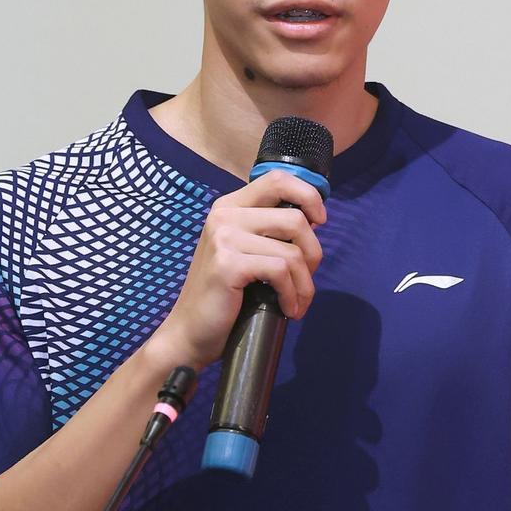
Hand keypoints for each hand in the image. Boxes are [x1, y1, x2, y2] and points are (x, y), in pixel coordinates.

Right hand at [146, 170, 326, 372]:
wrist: (190, 332)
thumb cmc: (225, 295)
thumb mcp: (246, 251)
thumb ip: (270, 229)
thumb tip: (314, 219)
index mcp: (230, 206)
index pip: (278, 178)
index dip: (309, 195)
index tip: (320, 221)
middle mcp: (224, 215)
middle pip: (295, 217)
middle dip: (313, 253)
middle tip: (306, 279)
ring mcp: (224, 238)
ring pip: (293, 251)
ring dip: (305, 283)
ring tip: (297, 302)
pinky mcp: (228, 264)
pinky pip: (281, 271)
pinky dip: (292, 294)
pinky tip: (288, 309)